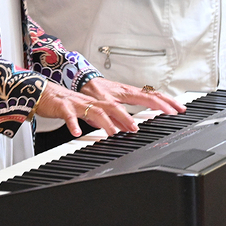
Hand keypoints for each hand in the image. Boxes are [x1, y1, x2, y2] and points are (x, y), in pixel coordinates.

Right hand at [32, 79, 183, 138]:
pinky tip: (76, 132)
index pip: (140, 97)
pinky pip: (70, 115)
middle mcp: (100, 99)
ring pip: (98, 110)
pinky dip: (74, 123)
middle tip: (147, 124)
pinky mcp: (65, 107)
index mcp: (112, 97)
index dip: (159, 102)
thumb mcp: (100, 109)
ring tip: (115, 132)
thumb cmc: (77, 101)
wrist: (50, 93)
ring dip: (108, 121)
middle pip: (121, 104)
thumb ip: (115, 117)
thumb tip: (130, 126)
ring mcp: (83, 102)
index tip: (175, 109)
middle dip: (135, 114)